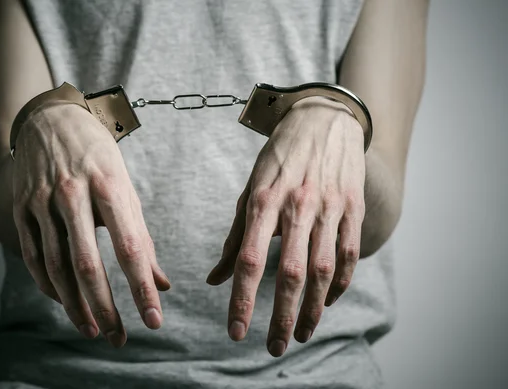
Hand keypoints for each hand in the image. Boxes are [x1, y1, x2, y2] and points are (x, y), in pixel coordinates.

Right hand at [12, 102, 169, 346]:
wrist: (51, 120)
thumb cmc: (98, 157)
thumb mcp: (126, 188)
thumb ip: (142, 236)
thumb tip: (160, 281)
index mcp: (109, 186)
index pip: (130, 247)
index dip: (142, 287)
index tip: (153, 319)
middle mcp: (73, 194)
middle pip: (88, 264)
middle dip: (105, 307)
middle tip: (119, 337)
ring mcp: (42, 202)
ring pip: (57, 265)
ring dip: (75, 305)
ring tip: (93, 329)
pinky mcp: (21, 208)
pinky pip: (32, 256)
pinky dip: (49, 285)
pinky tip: (64, 302)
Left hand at [206, 97, 365, 356]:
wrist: (323, 119)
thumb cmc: (279, 157)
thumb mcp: (250, 189)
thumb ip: (236, 237)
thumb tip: (215, 279)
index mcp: (264, 201)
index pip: (251, 260)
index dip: (243, 299)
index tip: (236, 331)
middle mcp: (298, 206)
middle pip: (292, 273)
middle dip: (283, 317)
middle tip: (274, 347)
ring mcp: (330, 208)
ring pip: (324, 269)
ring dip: (314, 308)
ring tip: (302, 334)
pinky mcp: (352, 208)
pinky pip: (350, 253)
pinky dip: (341, 283)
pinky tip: (328, 302)